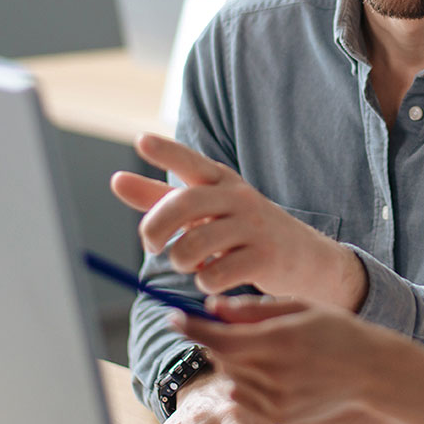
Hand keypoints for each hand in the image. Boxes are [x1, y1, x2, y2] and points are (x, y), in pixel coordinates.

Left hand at [111, 133, 366, 307]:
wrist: (306, 258)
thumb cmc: (244, 230)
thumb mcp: (206, 209)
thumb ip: (160, 197)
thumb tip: (117, 180)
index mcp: (221, 180)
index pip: (190, 161)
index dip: (166, 151)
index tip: (141, 141)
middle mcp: (237, 197)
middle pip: (184, 205)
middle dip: (156, 227)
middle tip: (150, 246)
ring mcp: (252, 226)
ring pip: (195, 244)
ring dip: (180, 261)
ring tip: (188, 265)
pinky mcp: (263, 258)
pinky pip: (216, 274)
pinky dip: (205, 282)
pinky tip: (213, 280)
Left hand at [172, 296, 408, 423]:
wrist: (371, 372)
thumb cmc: (335, 330)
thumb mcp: (297, 307)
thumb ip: (252, 308)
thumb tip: (211, 306)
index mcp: (280, 340)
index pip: (219, 337)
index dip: (191, 327)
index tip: (172, 317)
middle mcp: (275, 373)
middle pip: (219, 358)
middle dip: (215, 340)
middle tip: (229, 327)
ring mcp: (276, 399)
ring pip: (228, 378)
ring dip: (231, 362)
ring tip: (262, 350)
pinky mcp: (279, 417)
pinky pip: (241, 397)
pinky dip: (243, 383)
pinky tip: (269, 371)